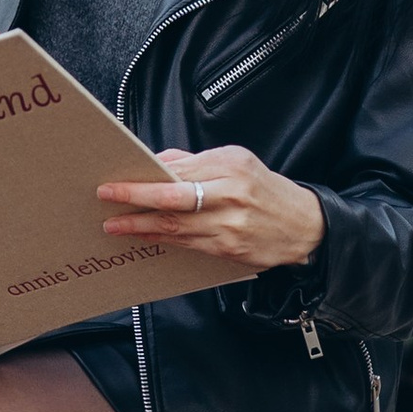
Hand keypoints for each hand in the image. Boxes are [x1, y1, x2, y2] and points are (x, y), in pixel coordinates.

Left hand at [97, 145, 323, 276]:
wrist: (304, 226)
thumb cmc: (266, 191)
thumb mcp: (237, 162)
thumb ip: (196, 162)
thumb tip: (158, 163)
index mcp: (231, 167)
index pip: (179, 171)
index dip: (145, 178)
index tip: (117, 179)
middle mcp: (231, 195)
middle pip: (174, 198)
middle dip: (136, 199)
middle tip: (108, 199)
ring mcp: (230, 225)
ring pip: (176, 226)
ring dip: (141, 226)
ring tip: (116, 224)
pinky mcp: (229, 249)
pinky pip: (187, 244)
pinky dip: (162, 239)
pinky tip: (144, 236)